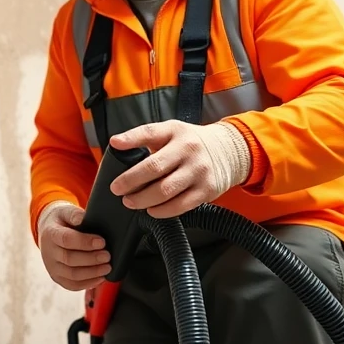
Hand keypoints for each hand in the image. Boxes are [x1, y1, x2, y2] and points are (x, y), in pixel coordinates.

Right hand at [37, 201, 110, 290]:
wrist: (49, 232)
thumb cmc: (61, 221)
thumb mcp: (65, 211)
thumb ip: (74, 214)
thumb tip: (82, 218)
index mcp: (50, 234)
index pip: (66, 240)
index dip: (85, 242)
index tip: (101, 242)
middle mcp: (48, 252)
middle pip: (70, 259)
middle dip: (91, 259)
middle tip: (107, 256)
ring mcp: (52, 267)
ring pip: (72, 275)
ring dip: (92, 273)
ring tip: (107, 267)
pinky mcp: (57, 277)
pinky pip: (72, 285)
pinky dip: (88, 284)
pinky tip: (100, 278)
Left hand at [109, 120, 250, 218]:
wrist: (229, 151)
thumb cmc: (192, 143)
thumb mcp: (171, 132)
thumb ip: (147, 138)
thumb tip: (117, 146)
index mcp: (175, 132)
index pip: (149, 132)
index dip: (130, 139)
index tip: (114, 145)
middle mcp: (187, 149)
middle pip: (153, 168)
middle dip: (130, 181)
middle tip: (117, 188)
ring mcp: (198, 171)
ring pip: (165, 191)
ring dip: (143, 199)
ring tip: (130, 202)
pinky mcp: (206, 190)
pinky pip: (180, 206)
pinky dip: (161, 211)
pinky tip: (151, 210)